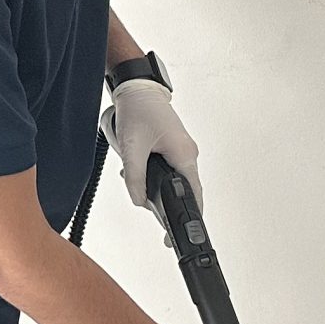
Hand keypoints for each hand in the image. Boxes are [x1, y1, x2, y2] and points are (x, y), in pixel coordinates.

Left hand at [101, 78, 202, 221]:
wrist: (138, 89)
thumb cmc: (139, 110)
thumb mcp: (131, 147)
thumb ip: (135, 178)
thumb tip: (139, 200)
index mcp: (184, 155)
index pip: (193, 195)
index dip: (187, 217)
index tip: (177, 234)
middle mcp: (188, 154)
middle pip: (186, 190)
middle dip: (168, 204)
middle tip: (156, 219)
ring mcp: (183, 151)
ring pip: (176, 180)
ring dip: (158, 187)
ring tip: (139, 184)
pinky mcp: (175, 147)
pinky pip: (171, 169)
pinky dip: (157, 175)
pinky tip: (139, 170)